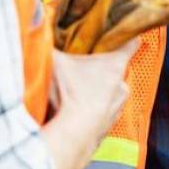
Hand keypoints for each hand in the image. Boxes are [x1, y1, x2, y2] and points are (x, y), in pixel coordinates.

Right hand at [41, 38, 138, 168]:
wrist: (73, 135)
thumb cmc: (69, 94)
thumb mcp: (55, 63)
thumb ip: (47, 46)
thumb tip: (36, 32)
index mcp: (114, 65)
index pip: (130, 45)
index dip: (130, 39)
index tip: (132, 35)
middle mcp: (122, 86)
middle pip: (116, 71)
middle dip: (102, 70)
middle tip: (84, 70)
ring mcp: (118, 109)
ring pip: (110, 95)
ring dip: (98, 94)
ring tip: (77, 94)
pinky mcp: (109, 128)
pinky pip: (103, 114)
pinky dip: (93, 112)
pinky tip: (77, 113)